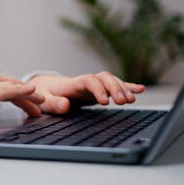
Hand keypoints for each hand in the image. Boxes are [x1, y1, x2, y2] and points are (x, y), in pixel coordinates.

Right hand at [0, 74, 44, 128]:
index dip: (15, 90)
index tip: (27, 101)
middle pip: (7, 82)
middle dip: (25, 91)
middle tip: (39, 105)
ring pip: (9, 84)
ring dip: (27, 92)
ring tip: (41, 102)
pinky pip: (5, 90)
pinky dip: (20, 90)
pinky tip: (31, 93)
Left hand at [27, 71, 144, 113]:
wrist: (45, 87)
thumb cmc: (43, 94)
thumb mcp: (43, 100)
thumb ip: (53, 103)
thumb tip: (65, 106)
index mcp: (72, 83)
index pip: (88, 80)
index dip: (98, 89)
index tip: (104, 101)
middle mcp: (85, 82)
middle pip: (104, 78)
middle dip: (115, 87)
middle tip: (123, 102)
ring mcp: (93, 85)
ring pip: (111, 81)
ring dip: (122, 88)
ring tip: (131, 100)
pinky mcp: (98, 90)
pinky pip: (114, 86)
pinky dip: (127, 86)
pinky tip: (140, 90)